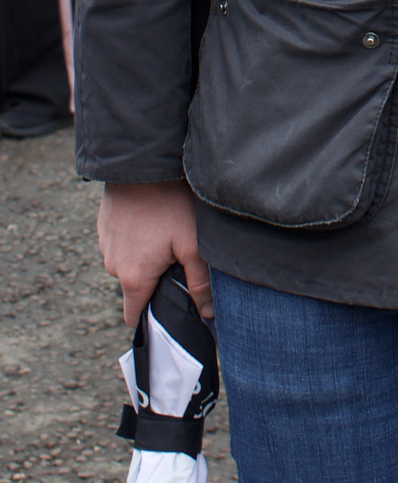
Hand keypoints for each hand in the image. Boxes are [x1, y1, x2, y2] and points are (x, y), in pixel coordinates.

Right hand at [98, 180, 213, 324]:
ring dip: (148, 256)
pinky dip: (139, 238)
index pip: (135, 317)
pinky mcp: (105, 225)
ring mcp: (105, 244)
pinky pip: (124, 242)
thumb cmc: (170, 203)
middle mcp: (113, 265)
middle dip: (159, 279)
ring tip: (169, 232)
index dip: (155, 319)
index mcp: (133, 278)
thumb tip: (207, 314)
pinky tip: (155, 219)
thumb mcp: (194, 245)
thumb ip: (200, 284)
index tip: (174, 312)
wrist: (143, 163)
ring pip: (131, 263)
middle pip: (138, 287)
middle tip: (182, 257)